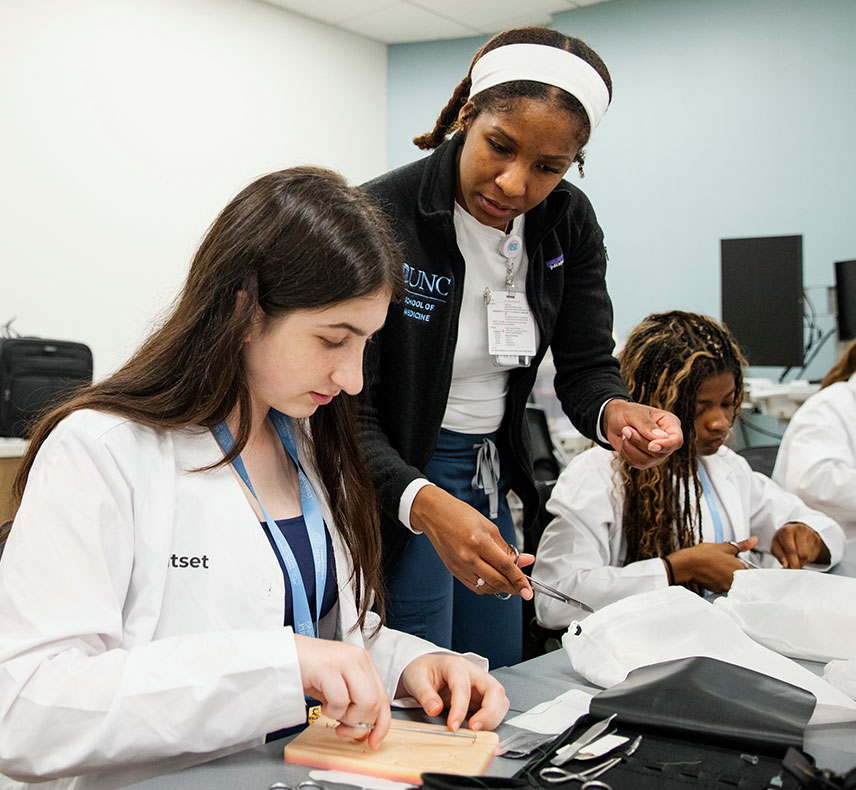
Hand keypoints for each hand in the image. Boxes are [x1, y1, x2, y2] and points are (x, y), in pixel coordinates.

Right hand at [295, 635, 390, 749]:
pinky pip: (341, 701)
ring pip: (365, 702)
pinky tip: (321, 704)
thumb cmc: (306, 672)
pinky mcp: (327, 667)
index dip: (382, 724)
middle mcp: (358, 658)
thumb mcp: (337, 687)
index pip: (384, 697)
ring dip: (347, 717)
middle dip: (360, 724)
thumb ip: (354, 702)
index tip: (373, 741)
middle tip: (342, 728)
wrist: (280, 656)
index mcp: (363, 662)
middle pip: (377, 702)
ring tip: (330, 710)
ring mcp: (344, 660)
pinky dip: (331, 711)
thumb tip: (366, 731)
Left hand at [397, 653, 509, 732]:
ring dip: (493, 718)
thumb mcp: (416, 679)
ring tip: (477, 731)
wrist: (426, 668)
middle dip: (489, 712)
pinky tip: (480, 728)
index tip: (453, 726)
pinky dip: (492, 720)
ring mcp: (481, 684)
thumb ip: (425, 694)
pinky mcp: (483, 697)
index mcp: (456, 666)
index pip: (463, 687)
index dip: (460, 708)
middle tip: (474, 729)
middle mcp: (474, 673)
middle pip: (494, 690)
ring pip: (500, 700)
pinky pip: (496, 708)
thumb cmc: (423, 670)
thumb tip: (434, 710)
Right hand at [410, 486, 533, 597]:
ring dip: (501, 588)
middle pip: (497, 581)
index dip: (520, 580)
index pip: (505, 567)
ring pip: (487, 588)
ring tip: (509, 582)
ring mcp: (460, 567)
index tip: (528, 590)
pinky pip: (475, 587)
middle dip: (513, 587)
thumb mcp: (489, 527)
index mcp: (479, 542)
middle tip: (523, 587)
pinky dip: (487, 587)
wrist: (435, 515)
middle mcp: (468, 557)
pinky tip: (493, 581)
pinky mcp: (454, 572)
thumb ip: (507, 548)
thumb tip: (524, 560)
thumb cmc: (460, 515)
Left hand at [603, 400, 682, 468]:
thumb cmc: (626, 412)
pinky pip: (636, 463)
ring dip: (630, 447)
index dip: (666, 445)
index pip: (676, 440)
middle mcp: (667, 440)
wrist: (613, 419)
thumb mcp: (635, 414)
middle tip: (626, 429)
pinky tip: (625, 441)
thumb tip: (660, 437)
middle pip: (660, 453)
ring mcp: (657, 453)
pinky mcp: (646, 461)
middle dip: (639, 442)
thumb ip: (647, 426)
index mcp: (670, 424)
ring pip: (646, 461)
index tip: (651, 446)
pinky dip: (626, 453)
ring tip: (625, 432)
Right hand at [667, 536, 757, 592]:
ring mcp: (726, 587)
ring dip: (725, 576)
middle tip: (721, 563)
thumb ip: (742, 545)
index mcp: (740, 569)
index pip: (747, 569)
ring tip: (715, 567)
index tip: (732, 560)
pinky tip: (711, 573)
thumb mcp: (725, 546)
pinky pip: (722, 585)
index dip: (739, 563)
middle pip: (739, 576)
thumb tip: (753, 540)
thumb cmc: (704, 555)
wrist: (687, 564)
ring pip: (730, 581)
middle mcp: (735, 580)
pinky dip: (718, 580)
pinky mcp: (717, 590)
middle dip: (732, 570)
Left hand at [771, 522, 829, 567]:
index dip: (793, 562)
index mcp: (787, 531)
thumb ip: (779, 555)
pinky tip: (802, 551)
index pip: (791, 550)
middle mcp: (800, 530)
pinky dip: (807, 558)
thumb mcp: (775, 545)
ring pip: (808, 556)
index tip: (793, 569)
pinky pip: (814, 555)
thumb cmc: (783, 538)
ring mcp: (810, 534)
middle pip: (802, 554)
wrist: (792, 529)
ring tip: (796, 554)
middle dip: (797, 562)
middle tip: (792, 561)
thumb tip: (786, 565)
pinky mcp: (817, 540)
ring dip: (802, 560)